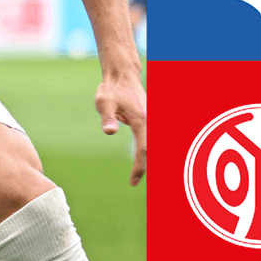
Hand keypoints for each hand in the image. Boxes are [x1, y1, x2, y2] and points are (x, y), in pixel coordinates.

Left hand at [94, 71, 146, 185]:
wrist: (122, 76)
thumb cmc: (112, 90)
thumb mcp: (105, 103)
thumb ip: (108, 118)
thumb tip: (109, 132)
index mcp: (142, 120)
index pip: (144, 150)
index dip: (140, 167)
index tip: (133, 181)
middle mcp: (152, 122)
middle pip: (154, 152)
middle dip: (148, 169)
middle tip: (135, 183)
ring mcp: (153, 121)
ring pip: (156, 146)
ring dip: (151, 161)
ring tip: (140, 177)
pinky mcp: (151, 120)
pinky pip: (153, 140)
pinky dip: (151, 152)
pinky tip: (146, 162)